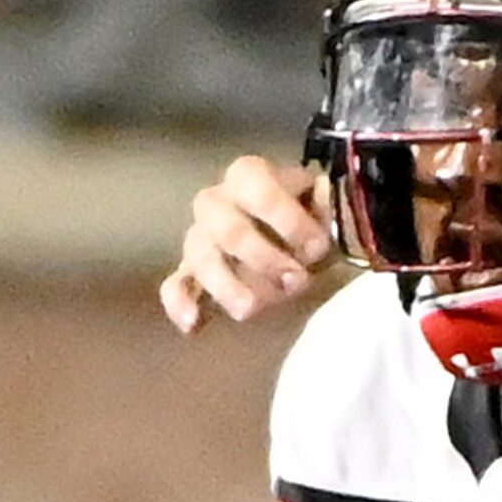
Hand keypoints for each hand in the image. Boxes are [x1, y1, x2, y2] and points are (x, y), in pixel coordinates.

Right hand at [161, 157, 334, 332]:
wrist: (299, 243)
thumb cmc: (311, 220)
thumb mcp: (326, 208)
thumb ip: (327, 205)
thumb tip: (326, 198)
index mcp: (250, 177)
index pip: (255, 184)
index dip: (287, 217)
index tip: (318, 248)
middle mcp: (217, 203)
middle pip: (226, 227)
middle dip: (263, 258)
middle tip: (297, 280)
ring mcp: (200, 238)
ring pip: (200, 257)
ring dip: (227, 285)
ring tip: (249, 309)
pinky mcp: (191, 273)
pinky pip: (174, 286)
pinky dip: (180, 304)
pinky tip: (193, 324)